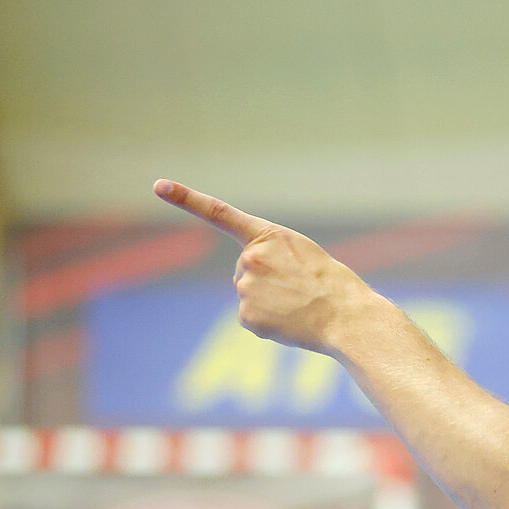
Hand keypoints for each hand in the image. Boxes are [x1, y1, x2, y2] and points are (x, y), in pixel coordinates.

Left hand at [153, 179, 375, 355]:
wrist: (349, 319)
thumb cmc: (334, 286)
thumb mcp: (304, 255)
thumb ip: (272, 256)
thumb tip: (246, 283)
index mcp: (268, 236)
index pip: (220, 213)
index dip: (186, 198)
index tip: (158, 185)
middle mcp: (250, 258)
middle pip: (244, 271)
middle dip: (266, 281)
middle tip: (301, 290)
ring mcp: (246, 287)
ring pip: (249, 296)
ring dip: (271, 303)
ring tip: (300, 307)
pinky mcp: (246, 316)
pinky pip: (253, 319)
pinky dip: (270, 324)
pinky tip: (291, 322)